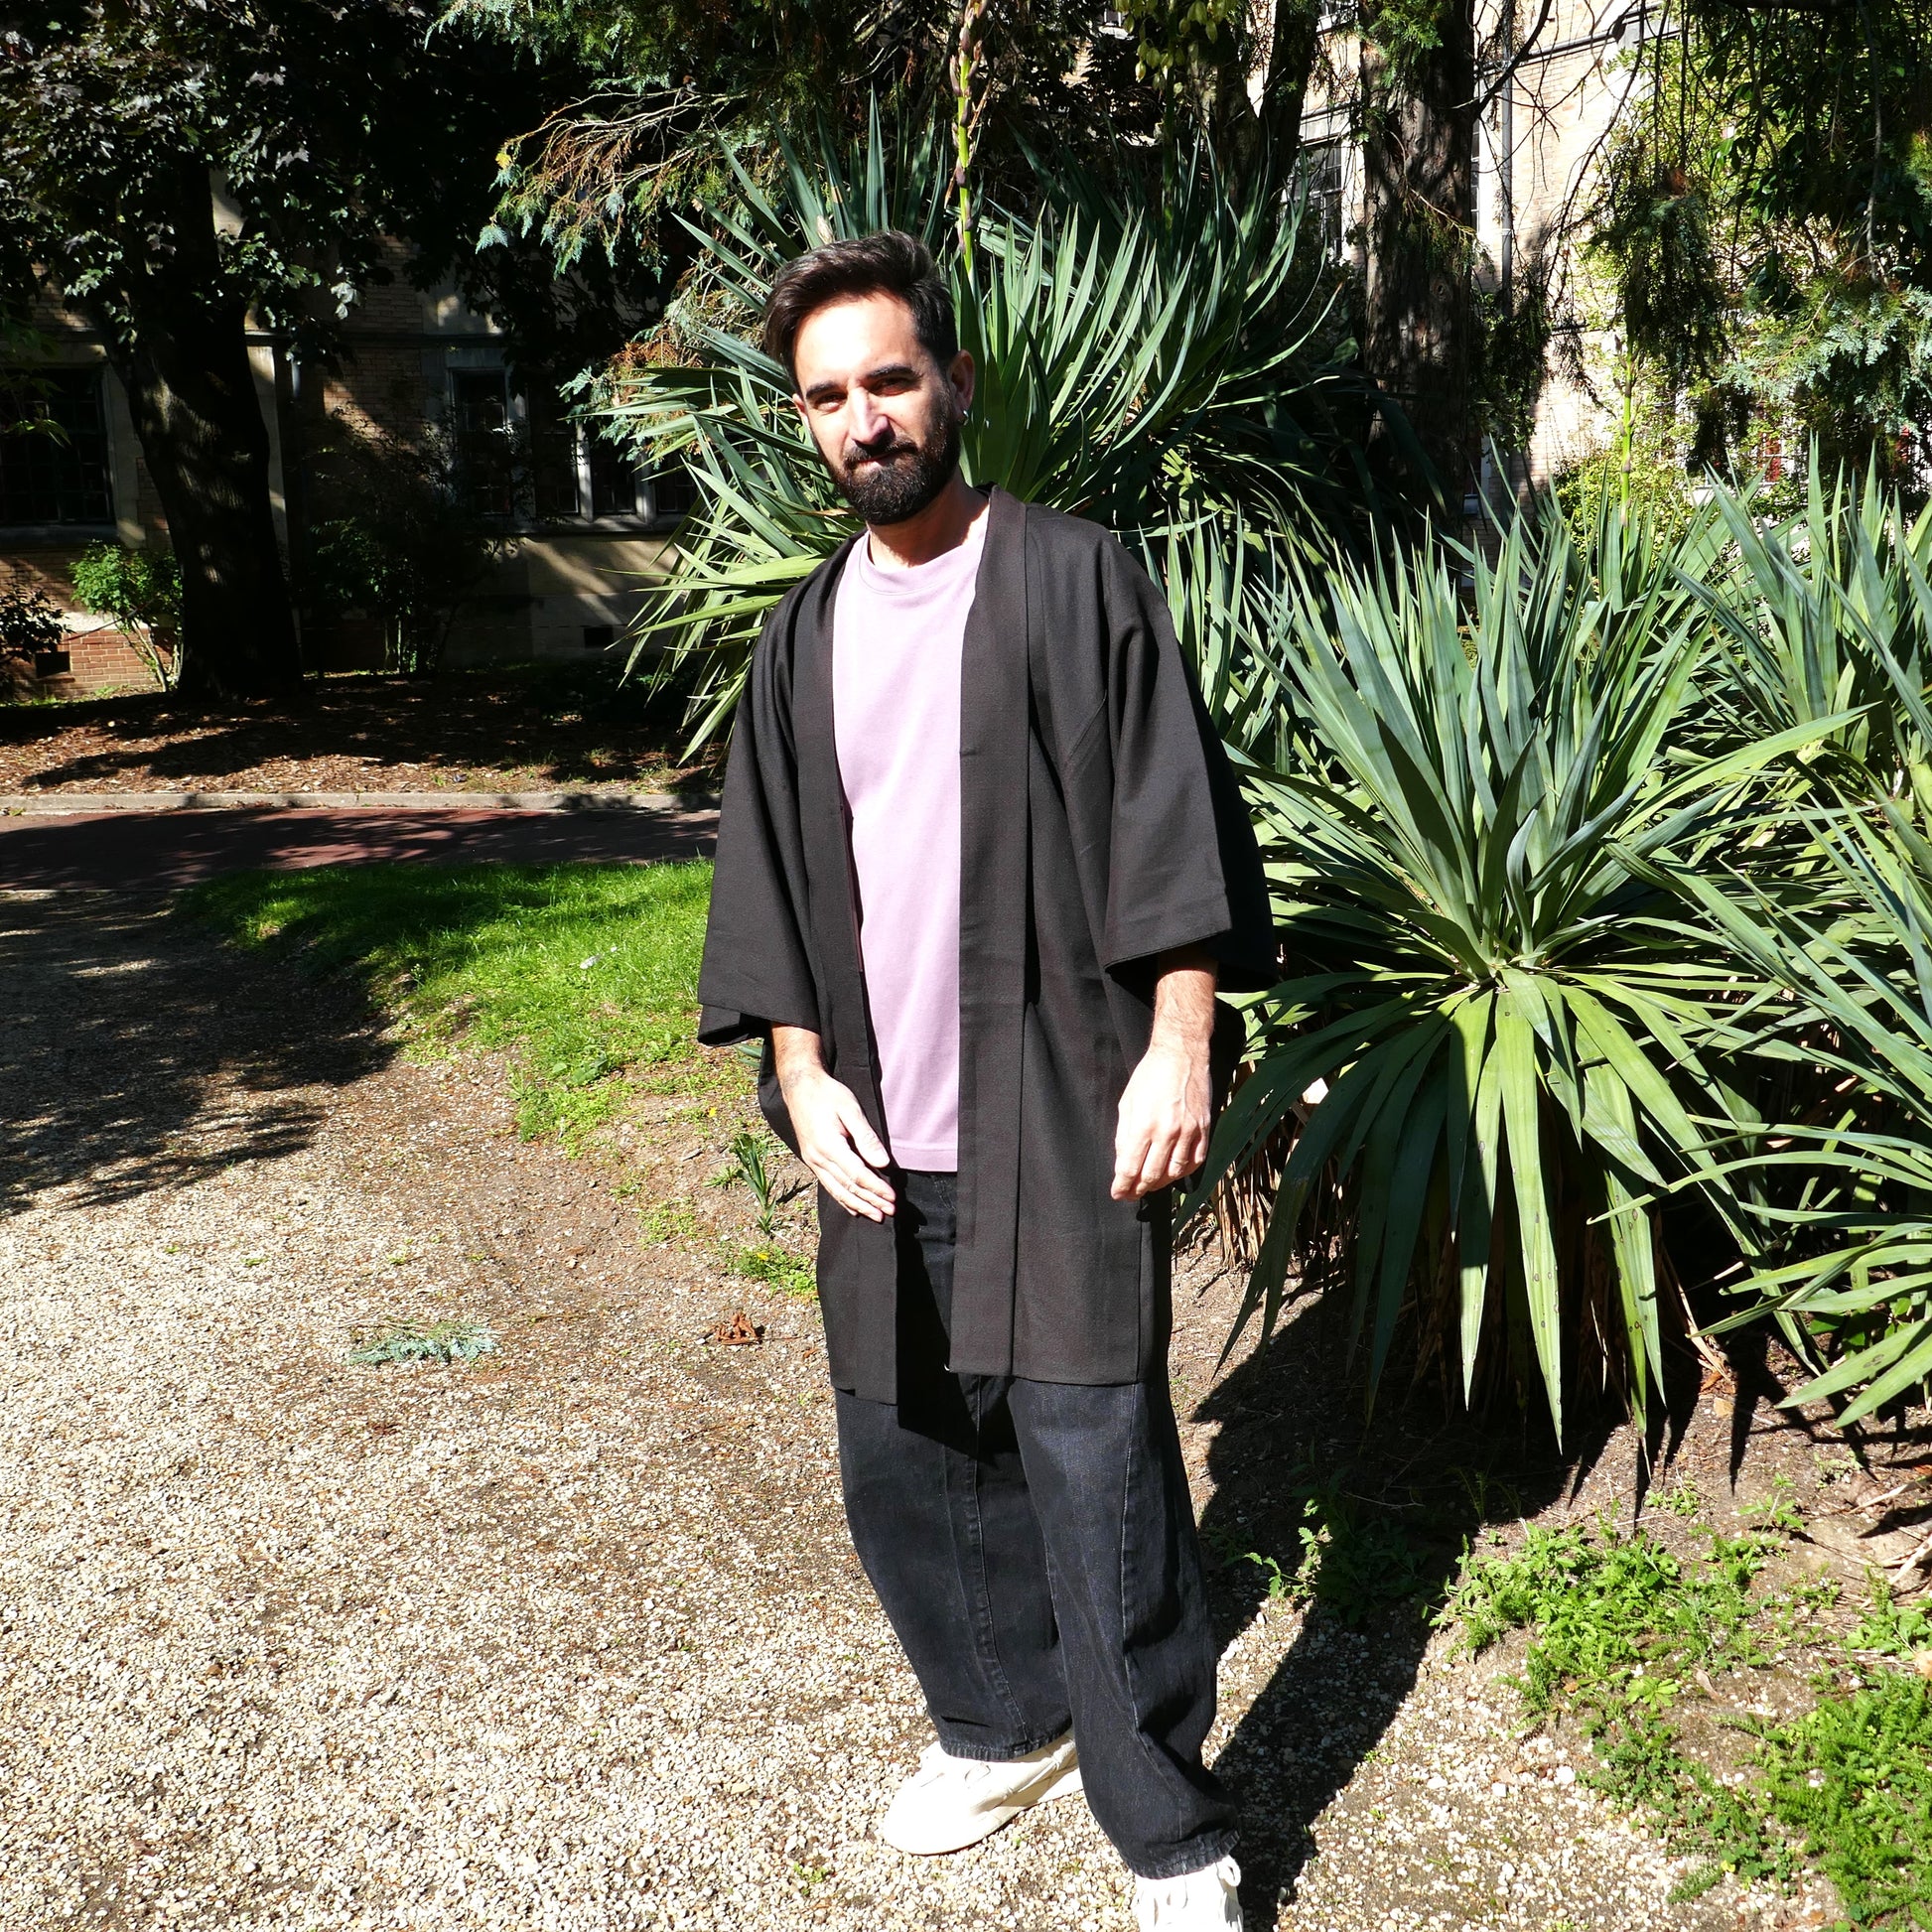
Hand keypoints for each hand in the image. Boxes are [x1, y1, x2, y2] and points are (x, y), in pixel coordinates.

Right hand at [773, 1044, 895, 1220]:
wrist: (799, 1086)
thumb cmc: (827, 1094)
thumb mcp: (850, 1109)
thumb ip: (866, 1138)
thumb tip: (882, 1163)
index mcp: (828, 1146)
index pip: (858, 1175)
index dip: (876, 1188)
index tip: (893, 1197)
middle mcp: (818, 1158)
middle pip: (848, 1187)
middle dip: (870, 1202)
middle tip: (890, 1212)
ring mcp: (812, 1161)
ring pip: (837, 1190)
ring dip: (858, 1205)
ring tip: (876, 1216)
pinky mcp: (811, 1160)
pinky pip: (828, 1185)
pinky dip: (842, 1199)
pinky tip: (853, 1208)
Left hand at [1111, 1040, 1211, 1200]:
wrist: (1181, 1054)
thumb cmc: (1150, 1076)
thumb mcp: (1127, 1103)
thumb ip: (1124, 1136)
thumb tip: (1123, 1163)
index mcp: (1144, 1125)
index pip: (1130, 1167)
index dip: (1122, 1185)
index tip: (1118, 1193)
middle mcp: (1168, 1132)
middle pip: (1152, 1175)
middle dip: (1139, 1189)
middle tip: (1131, 1193)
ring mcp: (1189, 1132)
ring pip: (1175, 1172)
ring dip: (1160, 1184)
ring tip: (1150, 1184)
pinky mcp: (1205, 1128)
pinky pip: (1196, 1160)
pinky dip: (1184, 1172)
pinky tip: (1173, 1172)